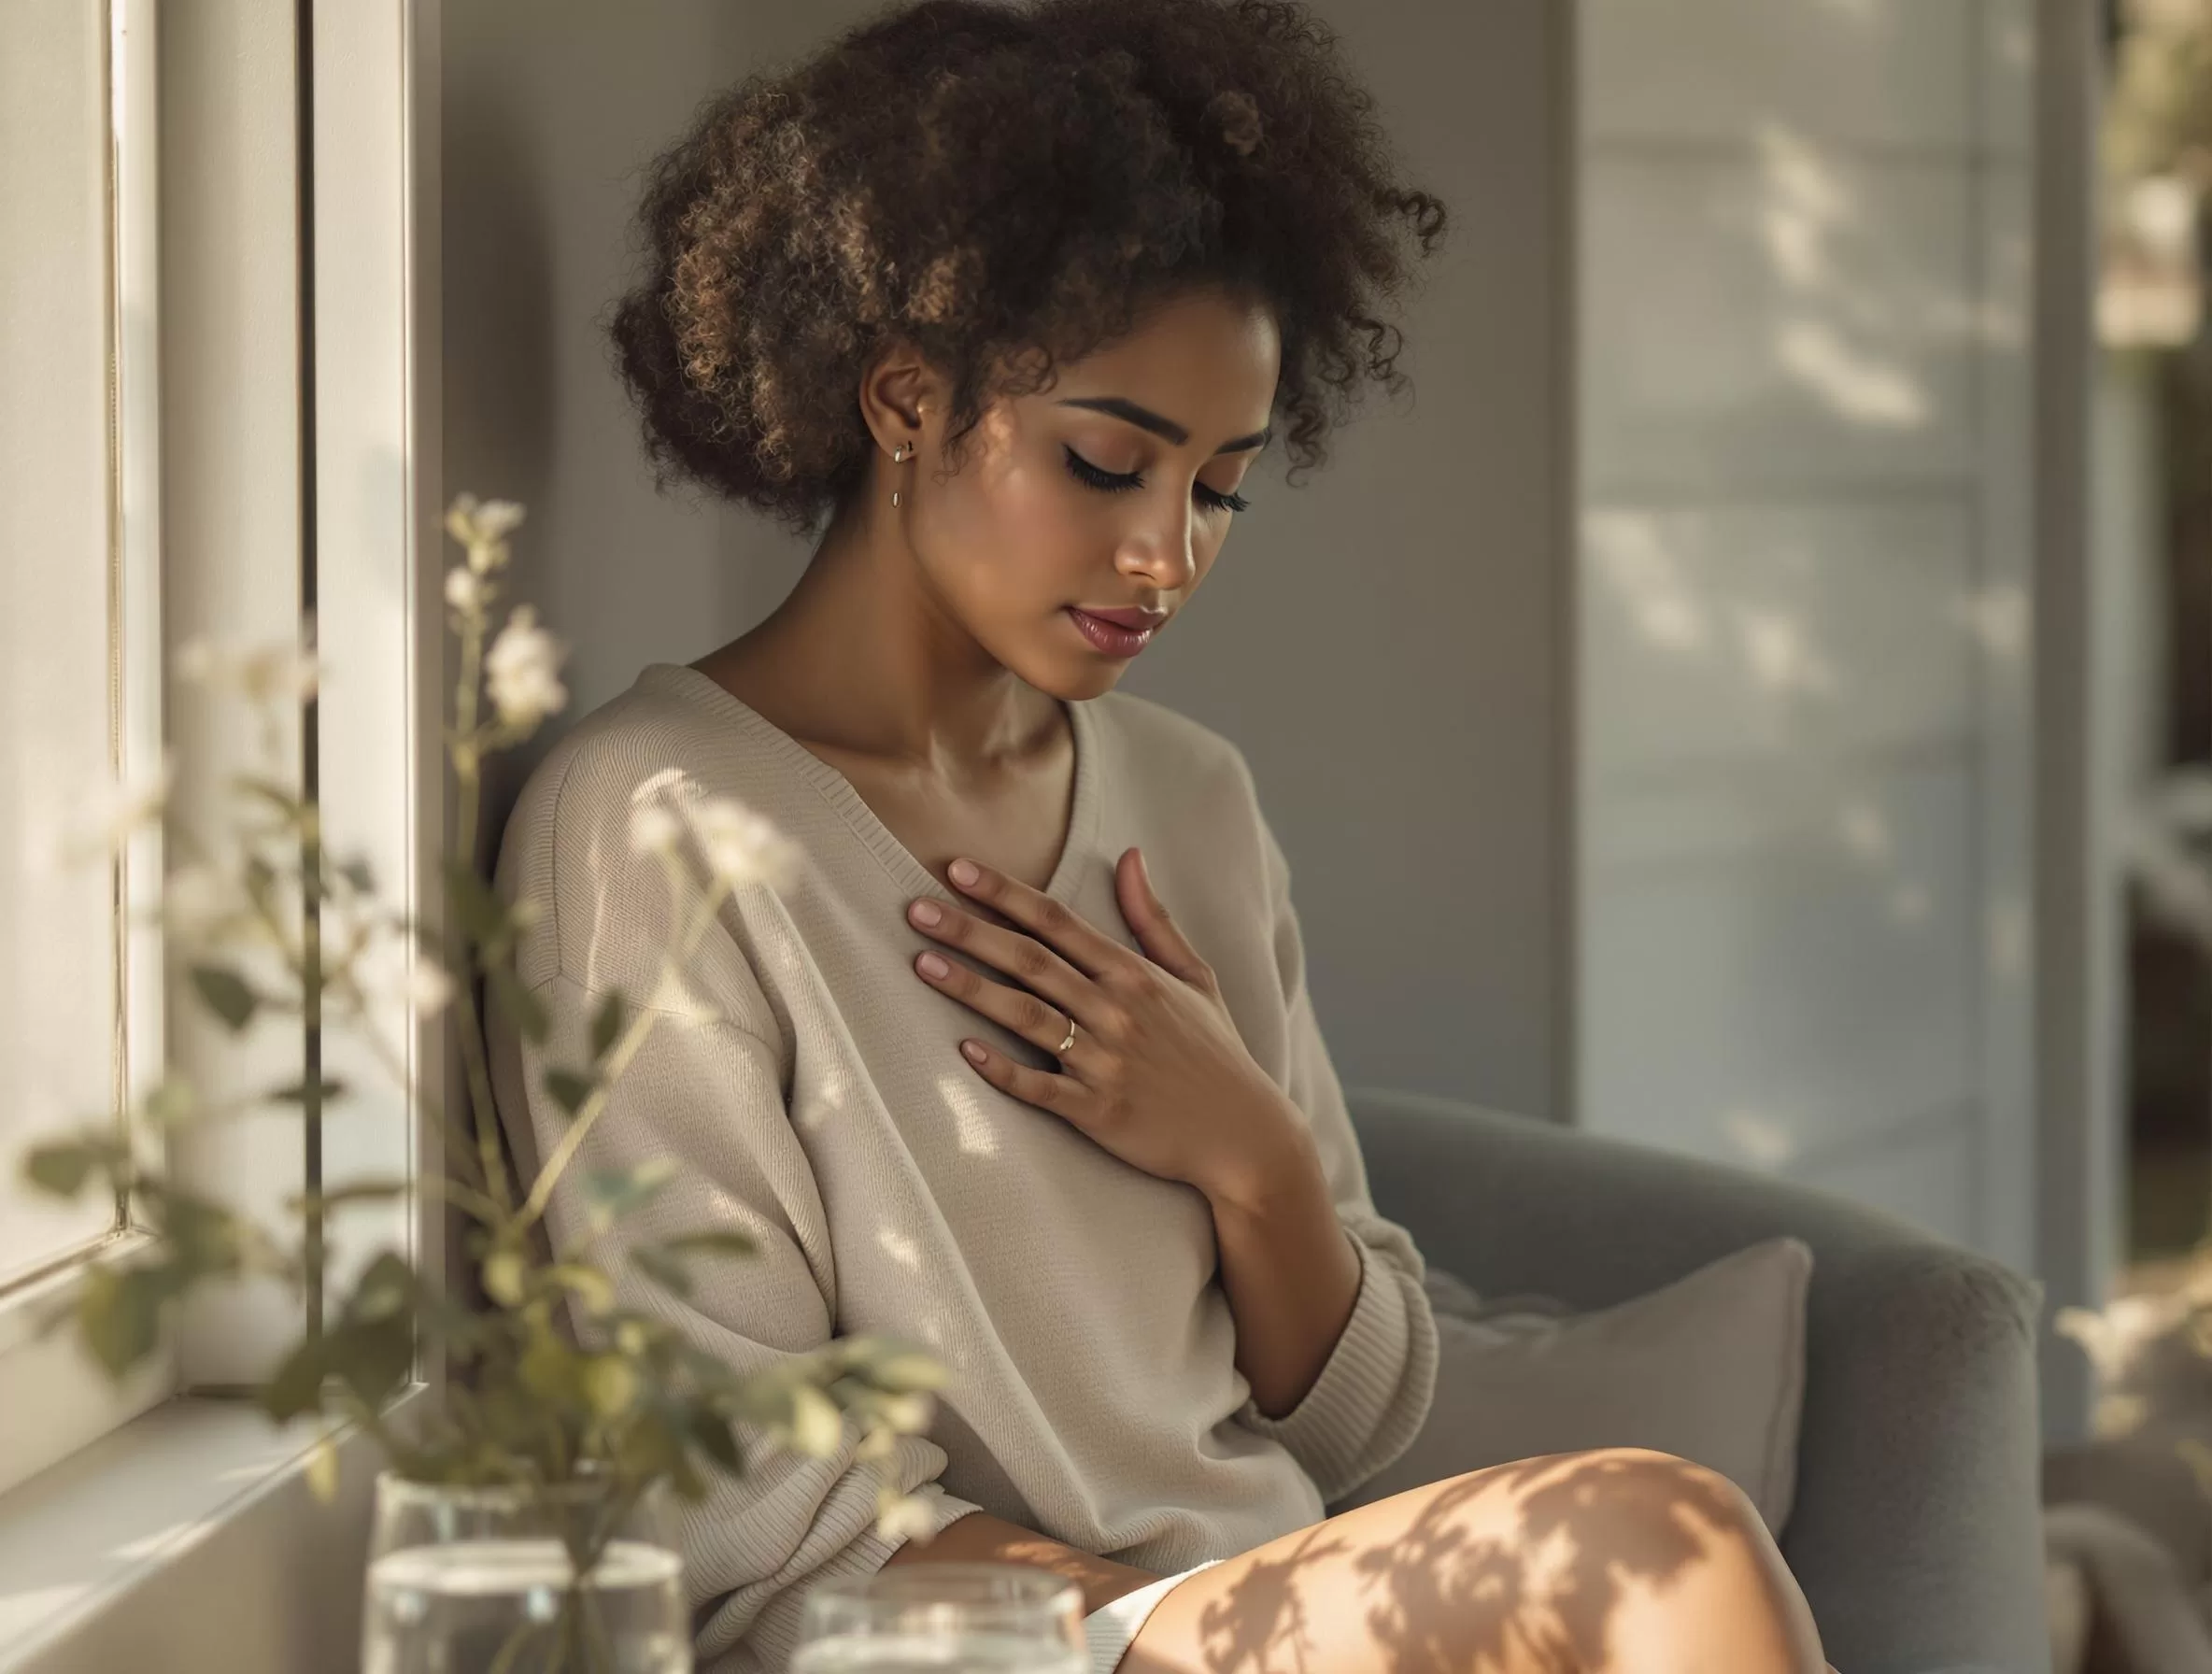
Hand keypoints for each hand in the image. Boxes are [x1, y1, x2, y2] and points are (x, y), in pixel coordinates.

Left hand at [906, 846, 1299, 1202]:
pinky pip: (1042, 1088)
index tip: (958, 869)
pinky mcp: (1099, 1111)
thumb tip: (1131, 855)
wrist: (1245, 1135)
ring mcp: (1106, 1062)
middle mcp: (1116, 1010)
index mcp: (1133, 974)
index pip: (1058, 922)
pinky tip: (965, 1049)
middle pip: (1031, 961)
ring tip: (922, 965)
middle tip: (916, 909)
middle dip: (970, 931)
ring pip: (1028, 1016)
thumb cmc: (1215, 1053)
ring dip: (973, 989)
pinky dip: (1004, 1070)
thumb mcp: (1196, 977)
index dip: (1006, 894)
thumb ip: (1154, 919)